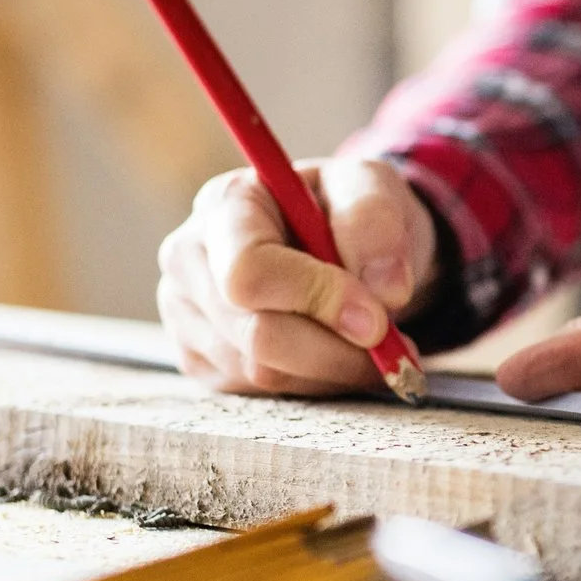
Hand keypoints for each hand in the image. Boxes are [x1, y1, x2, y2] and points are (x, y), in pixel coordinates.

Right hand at [156, 158, 438, 394]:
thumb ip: (374, 222)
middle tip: (394, 345)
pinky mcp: (199, 360)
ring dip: (333, 368)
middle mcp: (190, 260)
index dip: (317, 299)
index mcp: (224, 204)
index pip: (249, 271)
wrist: (338, 241)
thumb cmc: (349, 211)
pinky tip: (333, 352)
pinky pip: (260, 393)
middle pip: (257, 335)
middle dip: (337, 349)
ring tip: (367, 342)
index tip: (378, 318)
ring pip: (263, 372)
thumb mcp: (372, 187)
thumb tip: (384, 292)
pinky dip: (314, 382)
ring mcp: (186, 315)